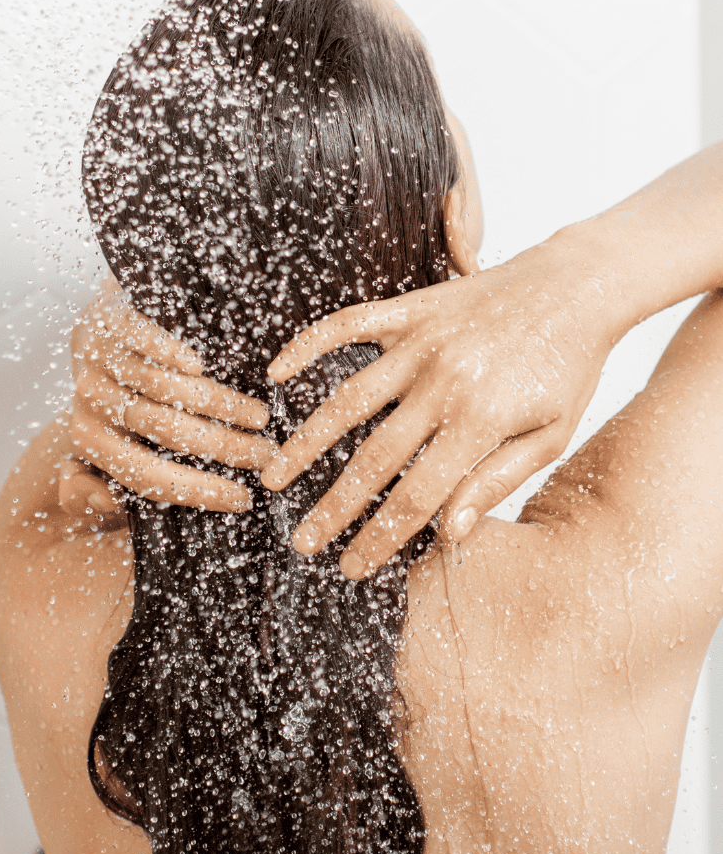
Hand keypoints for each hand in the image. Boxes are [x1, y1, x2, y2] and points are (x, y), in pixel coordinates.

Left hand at [63, 283, 270, 514]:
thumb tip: (107, 502)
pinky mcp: (109, 319)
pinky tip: (201, 365)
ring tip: (258, 416)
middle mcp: (91, 401)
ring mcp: (99, 357)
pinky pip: (143, 339)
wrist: (95, 328)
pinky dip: (172, 354)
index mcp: (90, 439)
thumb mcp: (105, 441)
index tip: (243, 497)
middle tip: (265, 454)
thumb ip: (100, 481)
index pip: (146, 476)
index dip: (198, 490)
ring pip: (164, 387)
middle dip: (224, 448)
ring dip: (219, 405)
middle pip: (165, 431)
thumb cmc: (113, 394)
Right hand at [261, 238, 616, 578]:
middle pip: (375, 458)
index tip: (353, 566)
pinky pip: (347, 327)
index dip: (380, 537)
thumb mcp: (551, 436)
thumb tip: (450, 533)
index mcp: (482, 421)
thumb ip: (497, 481)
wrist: (578, 286)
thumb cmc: (569, 369)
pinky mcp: (411, 309)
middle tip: (303, 541)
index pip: (418, 496)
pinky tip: (276, 374)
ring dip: (306, 442)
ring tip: (274, 476)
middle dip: (335, 508)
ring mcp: (422, 342)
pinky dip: (307, 347)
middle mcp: (444, 382)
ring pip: (348, 400)